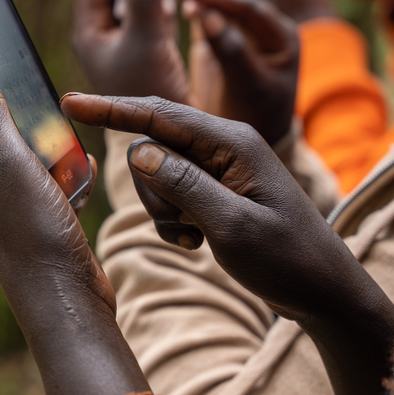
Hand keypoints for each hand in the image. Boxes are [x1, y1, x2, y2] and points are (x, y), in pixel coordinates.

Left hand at [0, 60, 146, 394]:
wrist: (67, 305)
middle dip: (10, 98)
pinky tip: (77, 165)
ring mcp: (11, 201)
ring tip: (54, 122)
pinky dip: (62, 163)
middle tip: (25, 69)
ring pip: (25, 148)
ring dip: (41, 133)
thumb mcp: (11, 164)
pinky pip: (48, 173)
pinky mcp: (39, 214)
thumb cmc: (35, 236)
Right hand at [60, 93, 393, 394]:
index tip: (68, 102)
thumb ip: (183, 184)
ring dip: (164, 212)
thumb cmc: (288, 258)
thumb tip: (138, 150)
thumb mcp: (232, 225)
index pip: (159, 114)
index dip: (111, 109)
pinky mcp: (217, 191)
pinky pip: (172, 196)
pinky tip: (198, 243)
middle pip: (152, 149)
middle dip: (152, 192)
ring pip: (157, 176)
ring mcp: (220, 168)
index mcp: (232, 142)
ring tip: (195, 240)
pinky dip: (174, 222)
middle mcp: (224, 146)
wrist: (325, 292)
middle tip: (183, 230)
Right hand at [179, 0, 299, 145]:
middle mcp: (266, 22)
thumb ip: (230, 50)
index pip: (250, 0)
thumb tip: (206, 14)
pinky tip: (177, 9)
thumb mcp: (248, 88)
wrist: (252, 140)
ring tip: (182, 0)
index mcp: (281, 34)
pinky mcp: (223, 29)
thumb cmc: (255, 117)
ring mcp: (245, 23)